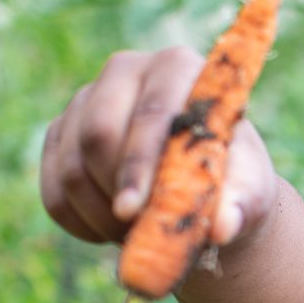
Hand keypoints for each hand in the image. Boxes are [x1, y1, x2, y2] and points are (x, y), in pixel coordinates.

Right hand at [38, 47, 277, 247]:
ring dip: (101, 215)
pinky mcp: (60, 134)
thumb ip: (241, 204)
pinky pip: (53, 191)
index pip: (150, 113)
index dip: (138, 163)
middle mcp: (125, 71)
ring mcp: (86, 100)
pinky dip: (81, 224)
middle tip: (141, 230)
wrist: (201, 190)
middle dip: (116, 190)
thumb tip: (223, 227)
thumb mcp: (249, 192)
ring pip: (72, 167)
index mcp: (178, 68)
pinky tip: (112, 231)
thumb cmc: (233, 182)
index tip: (134, 210)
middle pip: (97, 134)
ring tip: (138, 234)